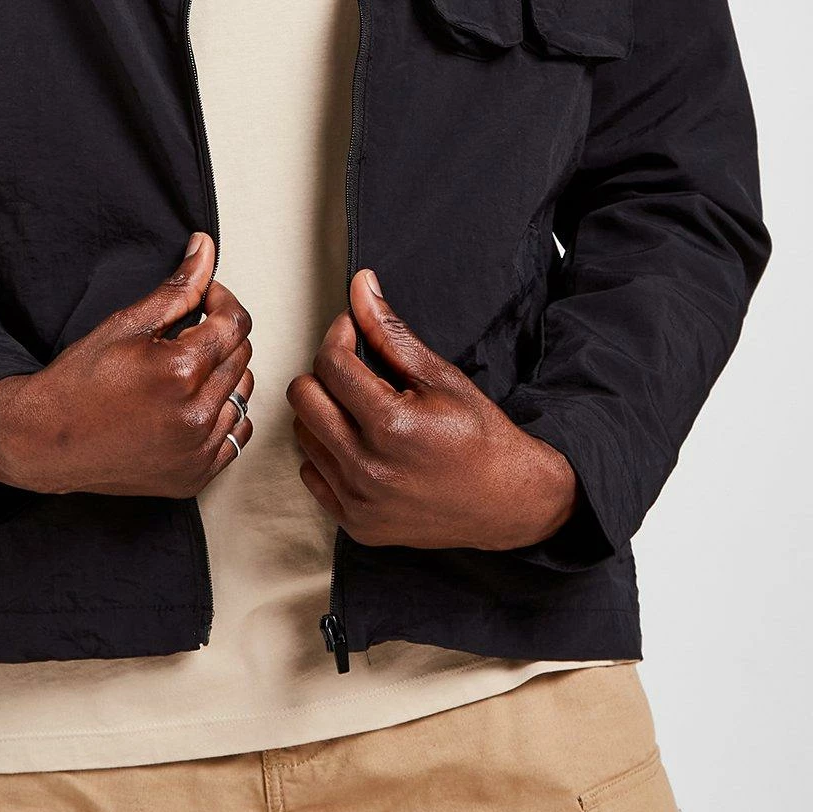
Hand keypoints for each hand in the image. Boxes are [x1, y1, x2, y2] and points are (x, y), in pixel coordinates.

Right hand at [0, 232, 252, 498]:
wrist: (44, 442)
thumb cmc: (78, 380)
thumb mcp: (125, 324)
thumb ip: (177, 288)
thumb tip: (206, 248)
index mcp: (181, 372)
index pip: (235, 323)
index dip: (221, 301)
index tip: (204, 299)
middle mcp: (196, 415)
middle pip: (242, 358)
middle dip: (220, 337)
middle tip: (186, 333)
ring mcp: (197, 451)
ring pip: (243, 395)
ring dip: (224, 376)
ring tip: (186, 371)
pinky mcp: (195, 476)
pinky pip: (237, 435)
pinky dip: (223, 416)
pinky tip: (193, 405)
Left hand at [285, 269, 576, 549]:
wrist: (509, 502)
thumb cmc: (480, 436)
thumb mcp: (440, 376)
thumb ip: (390, 332)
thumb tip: (361, 287)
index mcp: (390, 426)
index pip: (331, 363)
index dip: (340, 335)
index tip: (353, 331)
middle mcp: (367, 469)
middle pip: (304, 398)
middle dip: (325, 372)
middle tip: (356, 369)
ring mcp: (359, 502)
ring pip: (303, 435)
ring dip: (325, 413)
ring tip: (362, 409)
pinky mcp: (356, 525)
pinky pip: (311, 474)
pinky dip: (328, 453)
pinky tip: (361, 445)